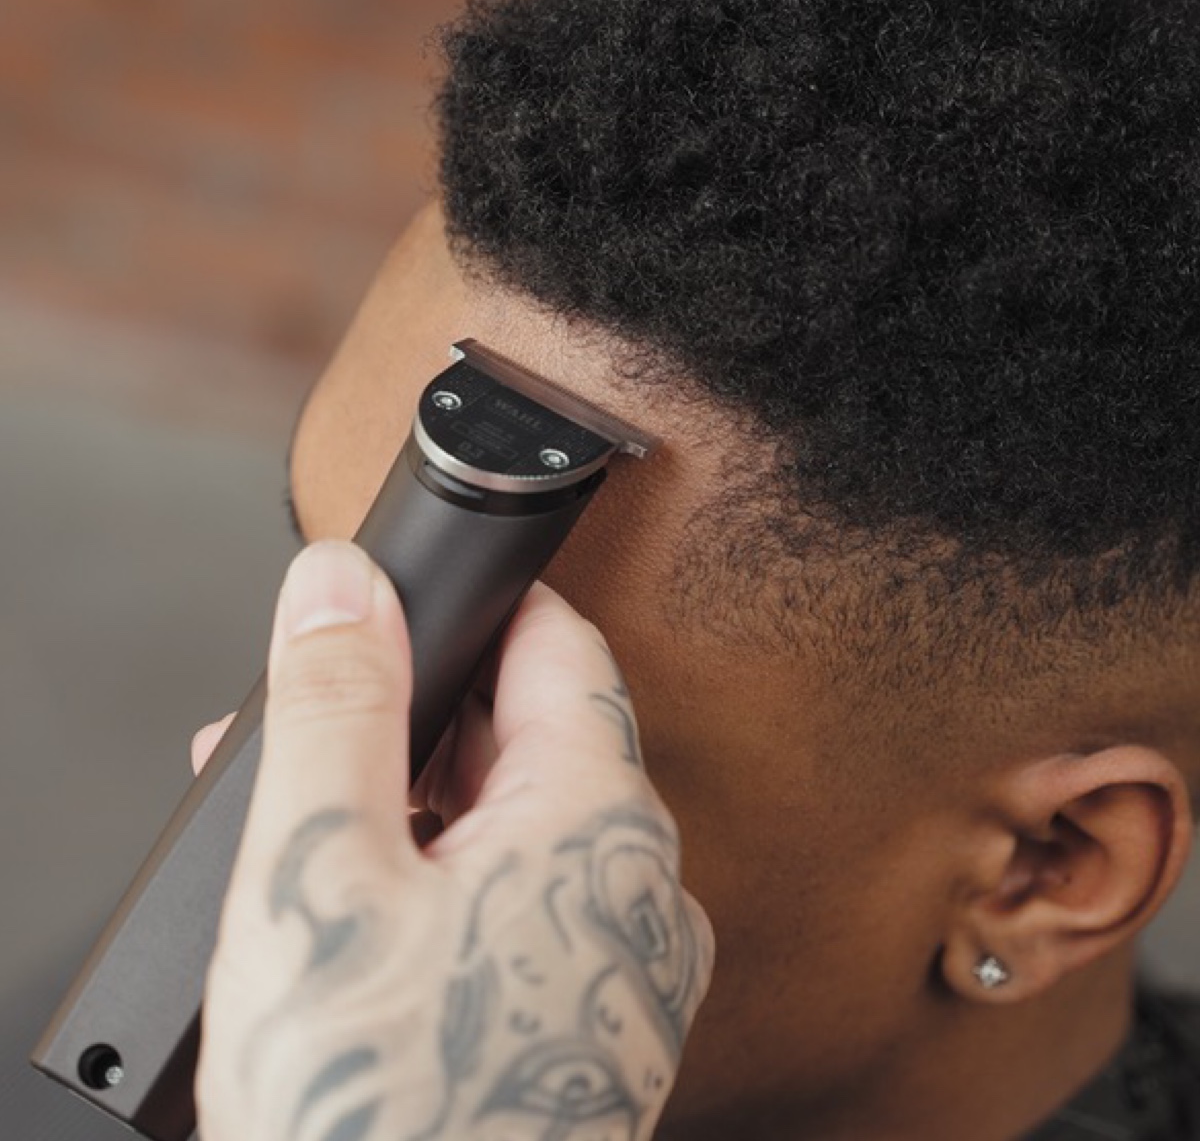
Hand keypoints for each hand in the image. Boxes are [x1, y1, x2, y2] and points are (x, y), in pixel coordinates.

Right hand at [194, 540, 714, 1140]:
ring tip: (311, 823)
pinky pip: (522, 904)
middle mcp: (638, 885)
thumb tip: (340, 585)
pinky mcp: (589, 1018)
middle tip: (312, 727)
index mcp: (601, 822)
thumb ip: (337, 707)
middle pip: (528, 740)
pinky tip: (368, 908)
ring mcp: (622, 959)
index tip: (418, 596)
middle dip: (411, 721)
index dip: (483, 610)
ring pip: (518, 825)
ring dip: (414, 805)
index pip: (561, 651)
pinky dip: (445, 880)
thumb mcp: (323, 874)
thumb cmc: (382, 1112)